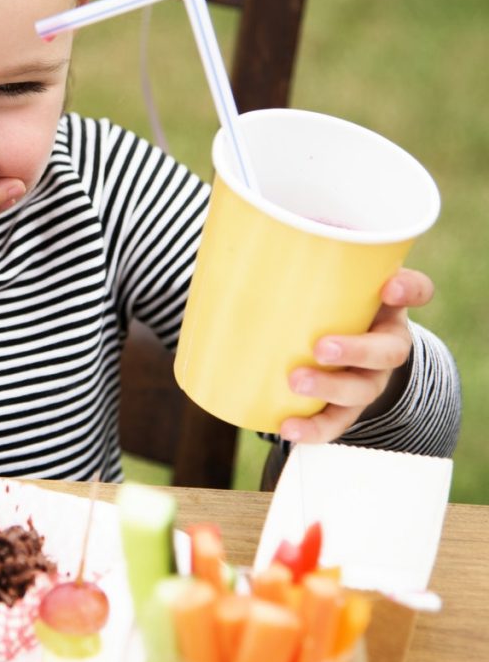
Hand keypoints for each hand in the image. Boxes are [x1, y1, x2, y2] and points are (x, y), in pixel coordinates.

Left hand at [279, 268, 432, 443]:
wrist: (338, 340)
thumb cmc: (326, 300)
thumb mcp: (327, 278)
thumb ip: (304, 260)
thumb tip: (245, 233)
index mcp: (386, 305)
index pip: (416, 290)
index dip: (410, 290)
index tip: (390, 286)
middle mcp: (386, 341)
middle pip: (388, 350)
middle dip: (356, 350)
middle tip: (321, 347)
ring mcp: (370, 376)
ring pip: (364, 389)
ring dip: (331, 388)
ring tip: (296, 382)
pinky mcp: (349, 405)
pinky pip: (337, 421)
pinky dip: (314, 428)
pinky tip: (289, 428)